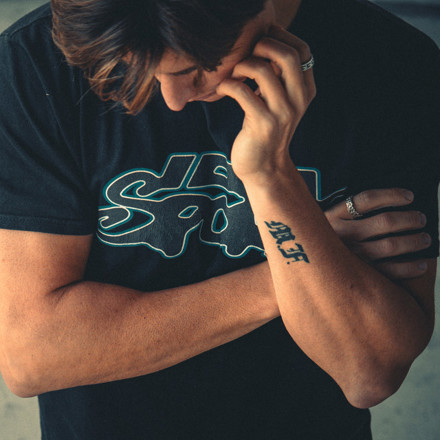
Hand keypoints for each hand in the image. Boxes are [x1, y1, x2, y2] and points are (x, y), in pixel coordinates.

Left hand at [216, 26, 315, 181]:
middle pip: (288, 55)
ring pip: (264, 70)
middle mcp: (298, 100)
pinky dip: (228, 84)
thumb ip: (279, 78)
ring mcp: (282, 113)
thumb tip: (262, 45)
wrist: (264, 168)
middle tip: (246, 54)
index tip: (261, 40)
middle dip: (263, 46)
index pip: (303, 51)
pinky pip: (242, 92)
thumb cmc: (266, 130)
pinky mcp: (262, 125)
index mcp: (305, 91)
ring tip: (233, 74)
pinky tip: (223, 89)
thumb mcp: (279, 103)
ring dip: (242, 66)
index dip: (281, 38)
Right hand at [325, 188, 430, 278]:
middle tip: (421, 219)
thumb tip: (384, 203)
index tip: (409, 196)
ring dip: (414, 241)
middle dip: (410, 219)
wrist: (301, 267)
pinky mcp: (358, 274)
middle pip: (385, 222)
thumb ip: (345, 211)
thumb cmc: (319, 240)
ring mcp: (351, 255)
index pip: (367, 199)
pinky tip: (422, 265)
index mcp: (333, 216)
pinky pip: (390, 271)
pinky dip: (410, 268)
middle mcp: (342, 234)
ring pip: (391, 245)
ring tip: (425, 238)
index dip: (392, 195)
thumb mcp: (324, 220)